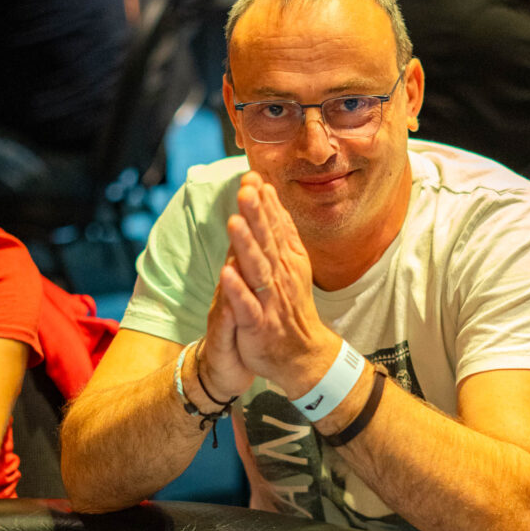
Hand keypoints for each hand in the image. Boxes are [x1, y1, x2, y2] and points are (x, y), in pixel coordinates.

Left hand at [217, 172, 340, 396]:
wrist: (302, 354)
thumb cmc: (290, 305)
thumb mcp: (290, 263)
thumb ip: (279, 229)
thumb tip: (268, 193)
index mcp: (286, 259)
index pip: (275, 226)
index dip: (264, 203)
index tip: (252, 177)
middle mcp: (280, 275)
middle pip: (266, 241)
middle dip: (256, 215)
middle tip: (246, 189)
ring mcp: (270, 299)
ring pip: (257, 269)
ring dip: (246, 246)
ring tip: (234, 222)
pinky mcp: (259, 323)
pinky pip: (247, 305)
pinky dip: (238, 289)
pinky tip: (227, 272)